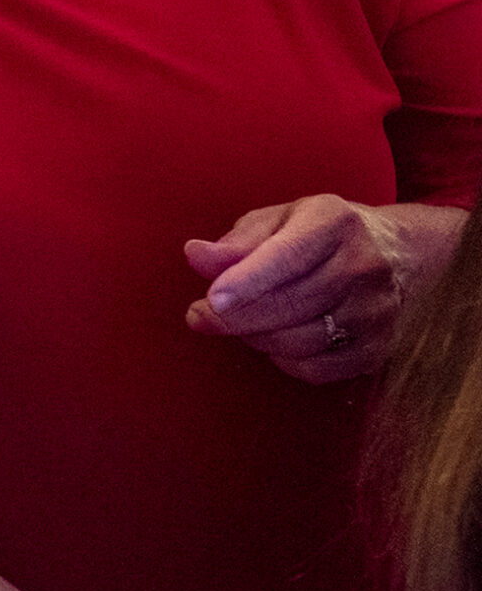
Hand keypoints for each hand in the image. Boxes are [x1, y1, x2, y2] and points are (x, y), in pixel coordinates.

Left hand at [184, 196, 461, 383]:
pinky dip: (283, 360)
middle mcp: (364, 266)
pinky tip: (275, 339)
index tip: (211, 300)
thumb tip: (196, 255)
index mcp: (335, 223)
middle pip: (290, 305)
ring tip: (241, 322)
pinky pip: (316, 369)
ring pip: (300, 341)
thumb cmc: (316, 234)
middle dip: (235, 317)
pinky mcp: (378, 348)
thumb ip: (236, 242)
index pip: (288, 257)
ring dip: (256, 337)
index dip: (247, 281)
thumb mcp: (277, 221)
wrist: (394, 253)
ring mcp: (376, 311)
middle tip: (199, 316)